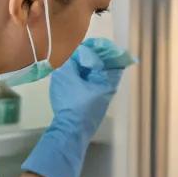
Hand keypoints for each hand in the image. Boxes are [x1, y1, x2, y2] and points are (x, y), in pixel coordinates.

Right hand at [21, 37, 135, 176]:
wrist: (70, 133)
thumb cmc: (71, 103)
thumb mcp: (66, 76)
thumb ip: (71, 61)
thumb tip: (76, 54)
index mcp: (108, 80)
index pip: (111, 56)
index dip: (100, 47)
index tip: (87, 43)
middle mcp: (109, 89)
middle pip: (105, 65)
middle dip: (92, 56)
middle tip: (78, 52)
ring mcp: (101, 99)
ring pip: (97, 76)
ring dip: (86, 67)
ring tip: (73, 62)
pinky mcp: (93, 106)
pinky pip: (91, 85)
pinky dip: (83, 78)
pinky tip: (72, 77)